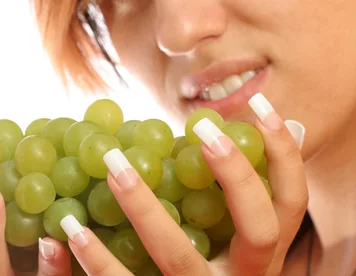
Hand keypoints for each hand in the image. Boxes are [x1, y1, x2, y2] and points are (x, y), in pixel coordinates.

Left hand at [61, 93, 307, 275]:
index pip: (291, 204)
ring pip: (177, 254)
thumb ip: (239, 196)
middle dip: (235, 176)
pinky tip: (72, 228)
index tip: (262, 103)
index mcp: (261, 256)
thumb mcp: (230, 242)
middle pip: (258, 228)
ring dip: (143, 205)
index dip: (284, 155)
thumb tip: (265, 125)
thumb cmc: (206, 271)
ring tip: (112, 164)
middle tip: (201, 128)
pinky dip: (97, 258)